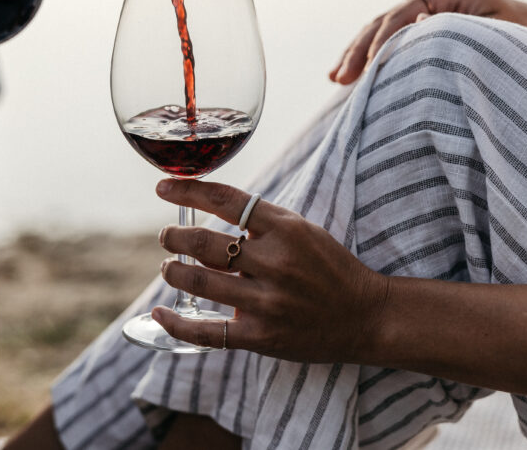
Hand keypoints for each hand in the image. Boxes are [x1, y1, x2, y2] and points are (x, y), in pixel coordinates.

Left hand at [151, 179, 388, 362]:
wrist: (366, 315)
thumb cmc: (330, 268)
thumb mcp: (303, 230)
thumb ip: (262, 220)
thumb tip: (212, 206)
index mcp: (285, 229)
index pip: (225, 201)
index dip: (188, 191)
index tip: (163, 189)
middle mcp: (274, 262)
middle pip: (205, 243)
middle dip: (174, 237)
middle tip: (166, 236)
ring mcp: (267, 301)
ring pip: (200, 282)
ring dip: (174, 271)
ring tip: (168, 267)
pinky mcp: (261, 336)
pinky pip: (207, 332)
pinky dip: (176, 323)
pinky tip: (160, 313)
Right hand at [329, 0, 526, 83]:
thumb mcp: (501, 35)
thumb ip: (464, 35)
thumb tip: (422, 37)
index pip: (403, 13)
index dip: (383, 40)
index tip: (368, 67)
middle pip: (383, 21)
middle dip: (358, 50)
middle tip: (339, 78)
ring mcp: (424, 10)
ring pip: (379, 31)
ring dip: (356, 55)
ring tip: (335, 79)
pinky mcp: (422, 28)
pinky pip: (388, 42)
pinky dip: (369, 58)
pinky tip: (349, 78)